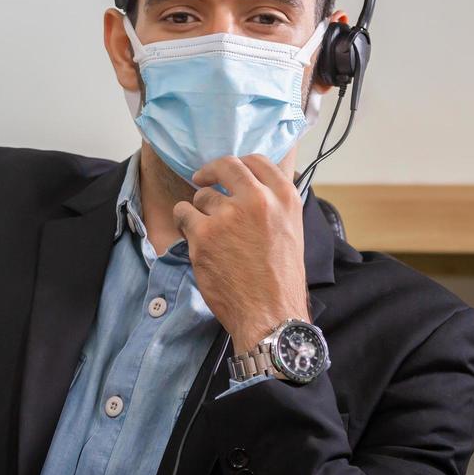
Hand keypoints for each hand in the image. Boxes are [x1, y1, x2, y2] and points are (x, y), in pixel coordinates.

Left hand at [172, 154, 310, 348]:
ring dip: (199, 209)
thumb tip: (251, 186)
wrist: (270, 313)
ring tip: (209, 232)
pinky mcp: (204, 234)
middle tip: (202, 179)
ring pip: (201, 195)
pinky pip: (183, 213)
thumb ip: (272, 204)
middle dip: (210, 171)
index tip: (227, 171)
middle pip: (226, 166)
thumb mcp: (290, 230)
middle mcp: (257, 200)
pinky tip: (194, 238)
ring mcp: (228, 215)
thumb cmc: (280, 279)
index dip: (238, 163)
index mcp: (284, 197)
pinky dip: (184, 223)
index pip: (257, 160)